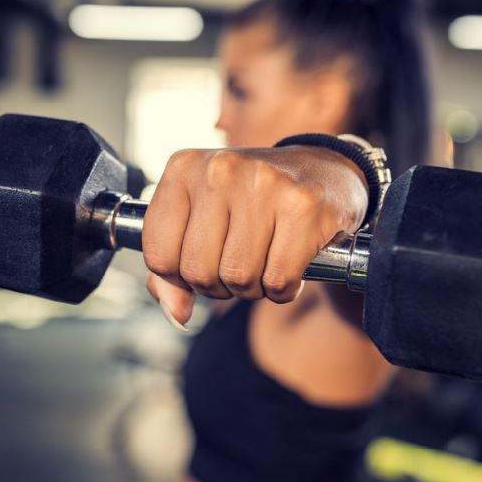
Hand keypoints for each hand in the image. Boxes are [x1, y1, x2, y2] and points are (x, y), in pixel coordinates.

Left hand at [142, 146, 368, 327]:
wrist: (322, 173)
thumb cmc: (253, 200)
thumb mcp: (202, 219)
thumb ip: (173, 266)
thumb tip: (176, 312)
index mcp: (184, 169)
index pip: (158, 254)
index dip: (179, 278)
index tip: (202, 266)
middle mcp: (221, 170)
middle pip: (198, 270)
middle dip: (218, 286)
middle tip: (238, 268)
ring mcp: (263, 184)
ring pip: (238, 277)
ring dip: (252, 288)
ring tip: (264, 264)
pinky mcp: (303, 207)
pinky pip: (278, 280)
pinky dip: (283, 289)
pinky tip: (289, 267)